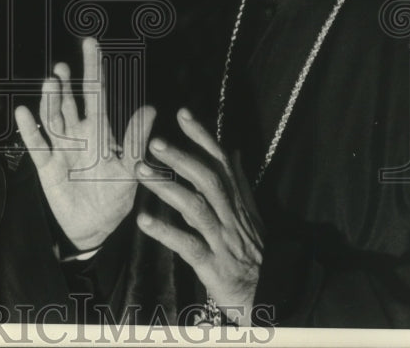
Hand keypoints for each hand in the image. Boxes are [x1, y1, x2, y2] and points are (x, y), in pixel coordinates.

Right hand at [15, 37, 155, 251]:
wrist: (95, 228)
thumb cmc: (116, 198)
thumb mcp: (131, 171)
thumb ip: (135, 141)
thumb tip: (150, 108)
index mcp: (101, 130)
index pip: (97, 93)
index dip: (94, 69)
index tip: (91, 44)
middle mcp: (78, 133)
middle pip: (70, 100)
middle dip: (67, 82)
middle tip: (63, 65)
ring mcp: (61, 147)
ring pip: (53, 117)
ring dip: (51, 100)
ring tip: (52, 81)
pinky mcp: (46, 165)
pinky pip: (36, 144)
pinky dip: (30, 128)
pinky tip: (24, 112)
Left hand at [136, 107, 262, 324]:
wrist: (269, 297)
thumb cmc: (252, 252)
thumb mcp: (250, 214)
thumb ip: (239, 182)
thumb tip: (233, 149)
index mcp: (237, 202)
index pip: (221, 162)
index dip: (203, 136)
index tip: (182, 113)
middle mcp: (231, 216)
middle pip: (208, 180)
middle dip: (182, 158)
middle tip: (154, 141)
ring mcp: (222, 240)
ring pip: (196, 208)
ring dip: (167, 188)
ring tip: (140, 172)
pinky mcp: (214, 266)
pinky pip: (188, 246)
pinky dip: (166, 232)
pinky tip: (143, 221)